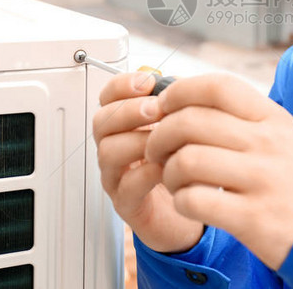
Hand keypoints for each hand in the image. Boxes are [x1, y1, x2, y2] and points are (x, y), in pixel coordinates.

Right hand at [93, 72, 204, 252]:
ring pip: (108, 152)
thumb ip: (177, 104)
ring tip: (164, 139)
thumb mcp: (182, 128)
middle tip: (156, 109)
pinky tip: (167, 166)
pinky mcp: (127, 204)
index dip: (121, 86)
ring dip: (137, 140)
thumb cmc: (183, 166)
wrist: (190, 211)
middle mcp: (115, 149)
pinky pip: (126, 185)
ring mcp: (117, 177)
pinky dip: (146, 173)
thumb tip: (179, 82)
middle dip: (128, 110)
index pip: (108, 97)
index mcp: (125, 126)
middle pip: (101, 121)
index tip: (147, 82)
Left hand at [144, 73, 292, 269]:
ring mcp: (261, 180)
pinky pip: (194, 200)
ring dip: (168, 172)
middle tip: (156, 150)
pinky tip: (189, 203)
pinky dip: (181, 202)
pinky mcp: (252, 218)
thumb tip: (192, 98)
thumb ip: (247, 117)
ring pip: (186, 160)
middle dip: (160, 135)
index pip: (218, 87)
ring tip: (174, 181)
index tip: (163, 105)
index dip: (180, 91)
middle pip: (191, 121)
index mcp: (273, 119)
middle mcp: (268, 144)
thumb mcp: (287, 137)